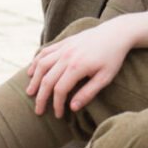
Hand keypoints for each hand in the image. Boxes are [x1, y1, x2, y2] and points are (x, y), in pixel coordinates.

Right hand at [25, 15, 144, 116]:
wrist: (116, 32)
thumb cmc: (113, 57)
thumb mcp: (105, 78)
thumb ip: (88, 93)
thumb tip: (72, 108)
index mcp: (77, 66)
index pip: (59, 90)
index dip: (56, 104)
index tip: (58, 115)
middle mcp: (67, 56)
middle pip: (47, 79)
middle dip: (41, 97)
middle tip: (38, 111)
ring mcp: (64, 47)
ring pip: (42, 64)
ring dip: (34, 79)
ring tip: (30, 92)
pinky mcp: (64, 42)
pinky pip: (45, 51)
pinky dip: (36, 62)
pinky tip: (32, 71)